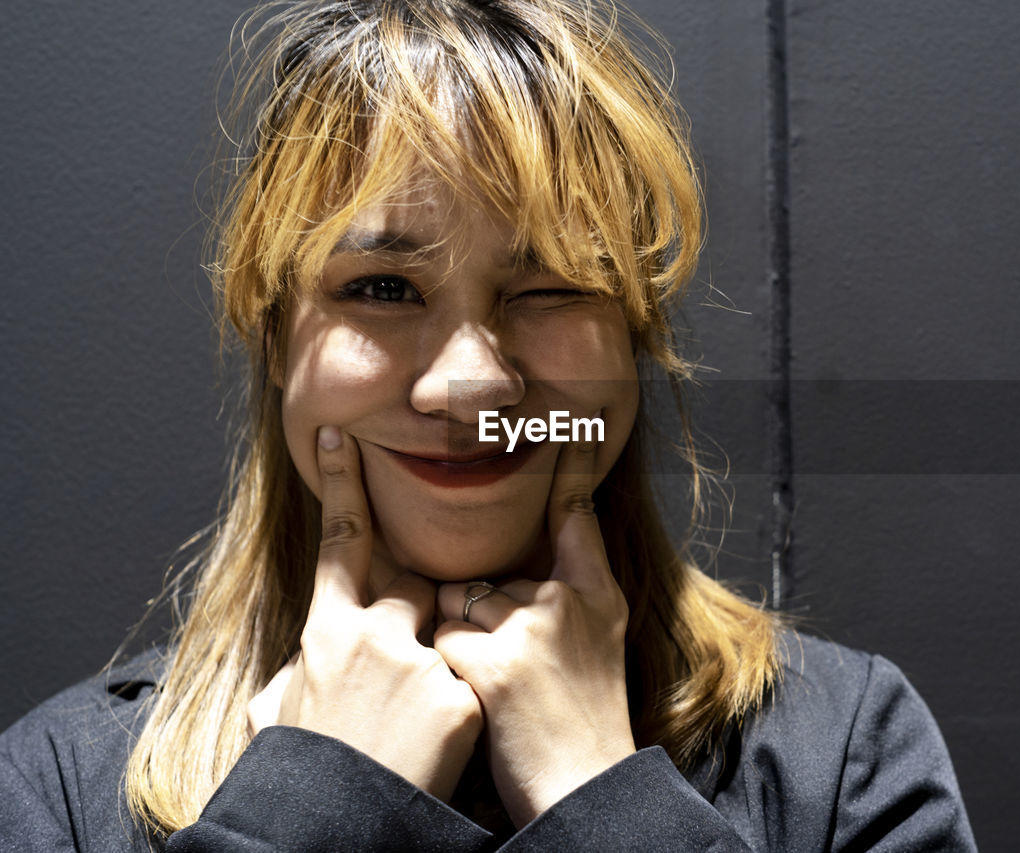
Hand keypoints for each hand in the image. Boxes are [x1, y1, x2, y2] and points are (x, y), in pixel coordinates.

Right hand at [247, 426, 481, 800]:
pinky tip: (437, 749)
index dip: (342, 486)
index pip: (339, 543)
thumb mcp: (285, 714)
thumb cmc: (306, 775)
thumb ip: (301, 673)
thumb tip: (303, 663)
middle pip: (415, 590)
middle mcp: (373, 636)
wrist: (336, 828)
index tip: (342, 437)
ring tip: (413, 732)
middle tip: (402, 678)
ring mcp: (419, 662)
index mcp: (326, 634)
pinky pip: (474, 686)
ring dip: (441, 678)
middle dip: (419, 621)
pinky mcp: (459, 694)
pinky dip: (464, 714)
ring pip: (451, 641)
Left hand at [434, 436, 635, 826]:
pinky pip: (445, 642)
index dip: (571, 467)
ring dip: (459, 644)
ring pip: (458, 604)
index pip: (576, 515)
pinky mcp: (496, 663)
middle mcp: (567, 600)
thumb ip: (568, 595)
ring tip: (504, 692)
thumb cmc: (584, 718)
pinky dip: (449, 673)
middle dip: (477, 615)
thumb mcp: (599, 643)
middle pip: (485, 574)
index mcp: (594, 593)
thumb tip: (515, 573)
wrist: (586, 784)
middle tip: (518, 670)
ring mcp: (532, 628)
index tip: (575, 419)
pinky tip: (484, 703)